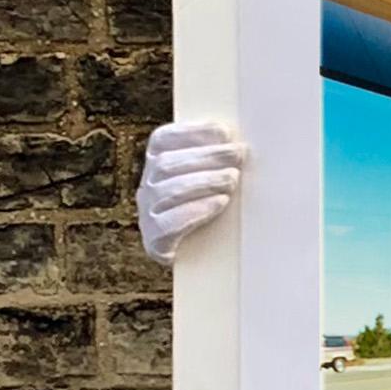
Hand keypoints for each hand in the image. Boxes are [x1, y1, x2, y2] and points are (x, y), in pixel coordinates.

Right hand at [136, 121, 244, 265]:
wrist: (200, 258)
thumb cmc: (212, 209)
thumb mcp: (214, 180)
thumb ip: (219, 160)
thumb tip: (242, 144)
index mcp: (157, 165)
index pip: (162, 140)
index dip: (190, 132)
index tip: (223, 131)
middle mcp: (147, 187)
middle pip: (167, 164)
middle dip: (206, 156)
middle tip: (238, 155)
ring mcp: (147, 214)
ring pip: (166, 191)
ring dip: (204, 181)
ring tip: (232, 179)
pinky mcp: (155, 241)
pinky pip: (168, 223)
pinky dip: (196, 210)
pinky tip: (220, 202)